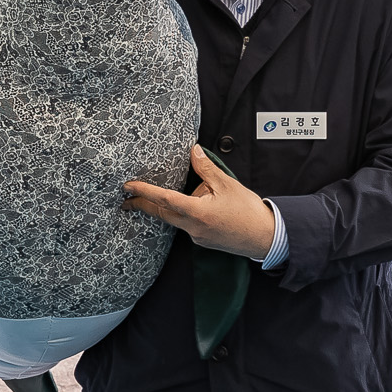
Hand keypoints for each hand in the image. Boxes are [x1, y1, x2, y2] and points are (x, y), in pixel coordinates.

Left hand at [124, 144, 277, 259]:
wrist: (266, 237)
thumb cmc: (249, 211)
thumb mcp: (227, 184)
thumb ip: (206, 168)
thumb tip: (193, 151)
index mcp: (197, 213)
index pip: (164, 199)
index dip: (144, 192)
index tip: (128, 187)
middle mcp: (193, 228)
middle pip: (161, 214)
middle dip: (142, 205)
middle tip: (126, 200)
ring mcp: (197, 237)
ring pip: (174, 220)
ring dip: (166, 208)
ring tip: (165, 196)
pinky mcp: (203, 241)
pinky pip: (187, 225)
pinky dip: (183, 214)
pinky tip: (195, 206)